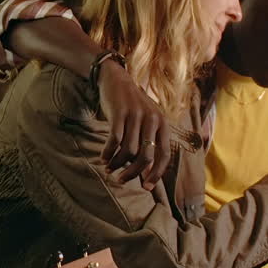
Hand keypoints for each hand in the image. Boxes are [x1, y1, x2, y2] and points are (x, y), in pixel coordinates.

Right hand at [98, 62, 171, 190]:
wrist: (115, 79)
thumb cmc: (131, 106)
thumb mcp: (145, 122)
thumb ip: (148, 145)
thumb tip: (146, 175)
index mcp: (162, 124)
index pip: (164, 155)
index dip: (156, 174)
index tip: (146, 188)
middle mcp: (152, 119)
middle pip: (145, 157)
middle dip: (132, 173)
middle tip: (121, 180)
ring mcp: (136, 115)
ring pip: (128, 151)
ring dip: (117, 163)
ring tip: (109, 168)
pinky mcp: (120, 113)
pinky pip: (114, 140)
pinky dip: (108, 153)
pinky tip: (104, 158)